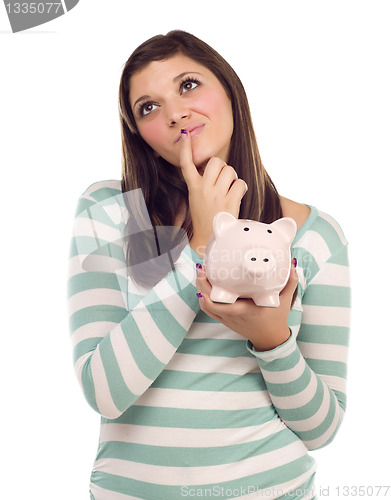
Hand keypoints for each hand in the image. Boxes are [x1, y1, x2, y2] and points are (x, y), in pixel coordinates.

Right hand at [179, 130, 247, 257]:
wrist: (210, 238)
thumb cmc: (205, 216)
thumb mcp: (196, 198)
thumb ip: (202, 183)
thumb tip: (215, 166)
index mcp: (193, 187)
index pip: (186, 164)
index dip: (186, 149)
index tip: (185, 135)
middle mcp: (203, 189)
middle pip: (216, 162)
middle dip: (223, 167)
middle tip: (224, 179)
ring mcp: (216, 195)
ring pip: (230, 171)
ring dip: (234, 178)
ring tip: (230, 190)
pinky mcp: (229, 202)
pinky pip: (240, 183)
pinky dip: (242, 188)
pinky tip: (237, 196)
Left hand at [196, 260, 298, 350]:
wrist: (271, 338)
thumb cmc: (278, 317)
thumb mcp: (285, 300)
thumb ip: (290, 281)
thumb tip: (292, 262)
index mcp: (245, 310)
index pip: (222, 302)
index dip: (211, 288)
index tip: (208, 271)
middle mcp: (233, 316)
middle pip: (209, 301)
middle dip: (202, 284)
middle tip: (201, 267)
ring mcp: (227, 319)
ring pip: (206, 306)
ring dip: (200, 290)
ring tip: (200, 273)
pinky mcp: (225, 320)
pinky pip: (209, 310)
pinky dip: (202, 299)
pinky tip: (202, 286)